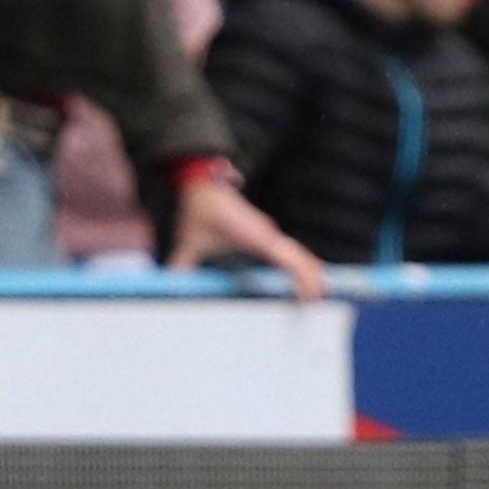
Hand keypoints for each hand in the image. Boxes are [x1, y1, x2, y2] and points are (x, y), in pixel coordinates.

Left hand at [167, 174, 332, 300]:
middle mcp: (267, 234)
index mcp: (255, 237)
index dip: (303, 277)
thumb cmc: (198, 212)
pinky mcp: (266, 232)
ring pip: (299, 253)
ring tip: (317, 296)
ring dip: (310, 272)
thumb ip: (182, 264)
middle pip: (301, 258)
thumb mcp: (188, 241)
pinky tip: (302, 279)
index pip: (289, 259)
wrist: (204, 184)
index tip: (309, 298)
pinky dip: (300, 264)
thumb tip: (169, 283)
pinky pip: (290, 249)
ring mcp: (269, 232)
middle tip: (319, 304)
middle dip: (313, 280)